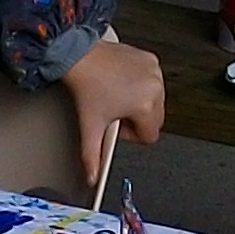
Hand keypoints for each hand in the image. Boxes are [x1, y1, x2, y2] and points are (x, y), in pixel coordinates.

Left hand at [60, 39, 167, 182]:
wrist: (79, 56)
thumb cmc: (86, 86)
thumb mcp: (90, 126)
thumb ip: (92, 156)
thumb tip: (92, 177)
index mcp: (145, 106)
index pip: (149, 136)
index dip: (130, 134)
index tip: (115, 123)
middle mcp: (154, 88)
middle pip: (154, 119)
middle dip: (135, 119)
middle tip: (114, 109)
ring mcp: (154, 72)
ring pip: (155, 101)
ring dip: (139, 102)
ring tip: (116, 94)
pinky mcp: (150, 60)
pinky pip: (152, 81)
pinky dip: (140, 84)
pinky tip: (121, 81)